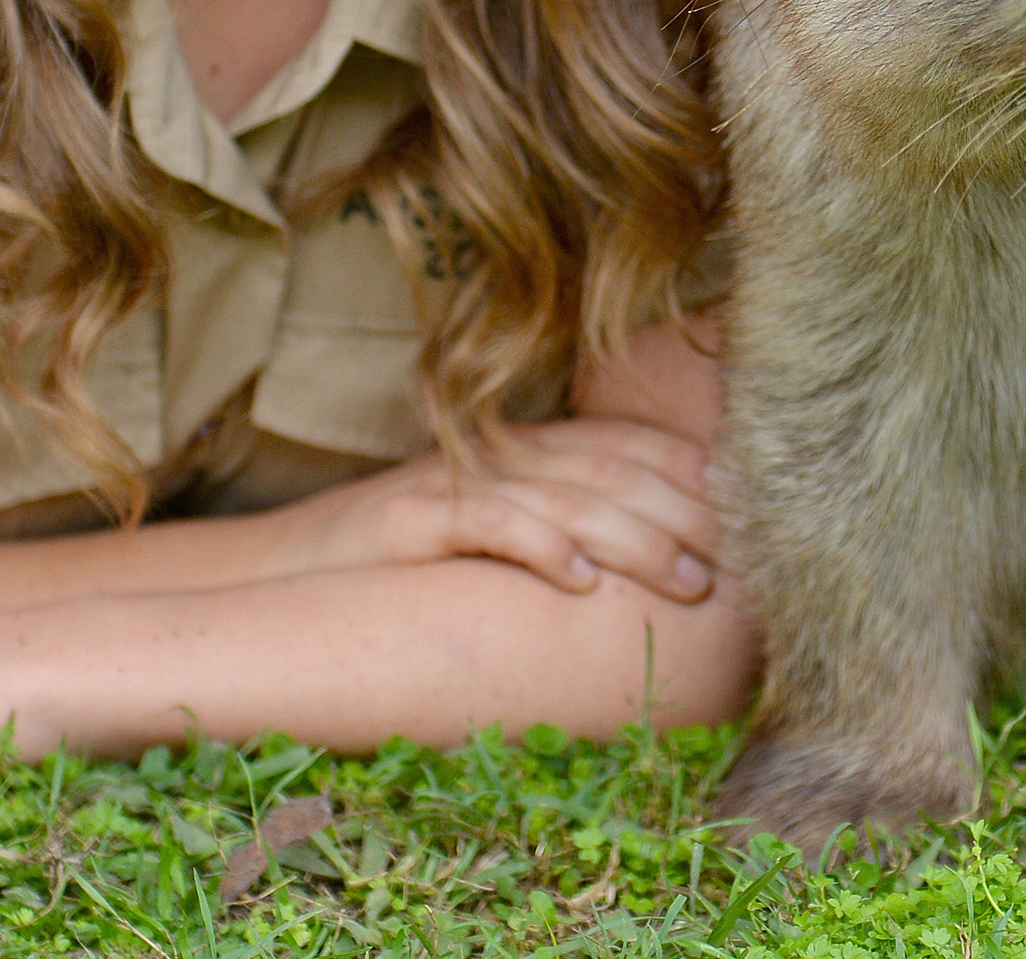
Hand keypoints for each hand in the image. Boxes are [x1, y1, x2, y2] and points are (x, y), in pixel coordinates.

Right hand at [275, 415, 718, 602]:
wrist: (278, 570)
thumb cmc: (396, 562)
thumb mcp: (484, 532)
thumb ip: (554, 523)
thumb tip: (645, 557)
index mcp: (519, 450)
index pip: (621, 444)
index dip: (686, 469)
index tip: (747, 508)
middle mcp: (495, 455)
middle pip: (609, 470)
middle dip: (682, 512)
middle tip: (738, 562)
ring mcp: (454, 483)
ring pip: (565, 497)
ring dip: (635, 539)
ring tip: (687, 580)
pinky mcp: (411, 519)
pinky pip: (487, 525)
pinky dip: (539, 548)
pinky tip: (580, 581)